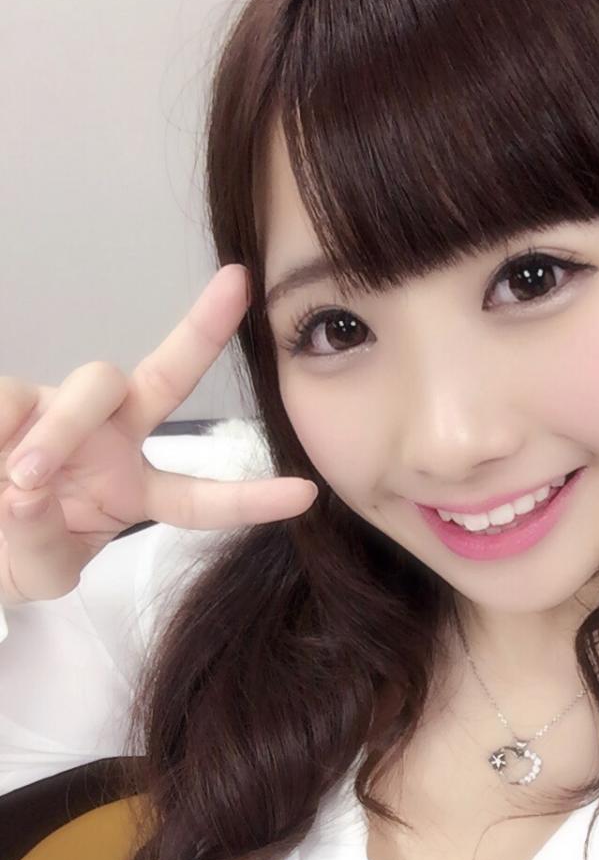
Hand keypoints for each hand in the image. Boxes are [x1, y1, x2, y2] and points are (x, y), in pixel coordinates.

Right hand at [0, 265, 316, 605]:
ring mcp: (63, 410)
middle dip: (206, 329)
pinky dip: (3, 432)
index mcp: (136, 489)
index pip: (201, 497)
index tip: (306, 494)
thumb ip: (44, 548)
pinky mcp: (12, 398)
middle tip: (236, 286)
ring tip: (21, 482)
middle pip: (164, 380)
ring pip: (93, 386)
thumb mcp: (41, 572)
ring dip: (61, 434)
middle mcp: (110, 438)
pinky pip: (14, 399)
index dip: (250, 498)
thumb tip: (27, 490)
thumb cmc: (12, 552)